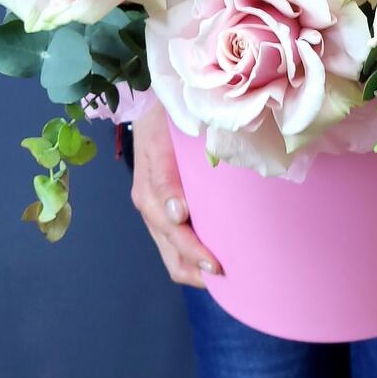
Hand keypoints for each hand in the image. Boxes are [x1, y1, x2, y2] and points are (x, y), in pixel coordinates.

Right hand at [129, 100, 221, 287]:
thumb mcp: (165, 132)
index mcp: (150, 184)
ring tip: (226, 276)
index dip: (191, 248)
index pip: (170, 226)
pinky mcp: (161, 208)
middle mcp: (149, 200)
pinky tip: (215, 259)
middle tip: (228, 273)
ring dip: (195, 266)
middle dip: (196, 265)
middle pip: (170, 248)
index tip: (215, 262)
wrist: (155, 101)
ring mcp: (154, 207)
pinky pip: (173, 242)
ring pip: (171, 252)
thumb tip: (177, 213)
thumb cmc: (166, 114)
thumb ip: (167, 172)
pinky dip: (192, 257)